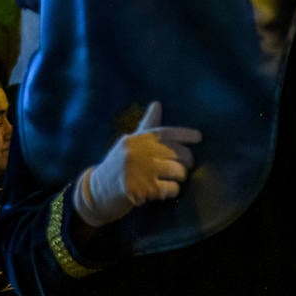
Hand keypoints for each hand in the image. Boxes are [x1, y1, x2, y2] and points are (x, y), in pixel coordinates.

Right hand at [73, 102, 202, 228]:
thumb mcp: (130, 144)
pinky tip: (165, 191)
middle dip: (186, 161)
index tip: (199, 137)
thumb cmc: (117, 166)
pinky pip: (171, 188)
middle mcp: (139, 152)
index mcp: (138, 139)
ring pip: (177, 171)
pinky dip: (172, 191)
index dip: (185, 134)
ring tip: (174, 180)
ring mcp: (140, 171)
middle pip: (177, 153)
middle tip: (185, 167)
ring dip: (180, 177)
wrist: (96, 192)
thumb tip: (157, 103)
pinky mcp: (141, 190)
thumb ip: (147, 126)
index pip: (167, 133)